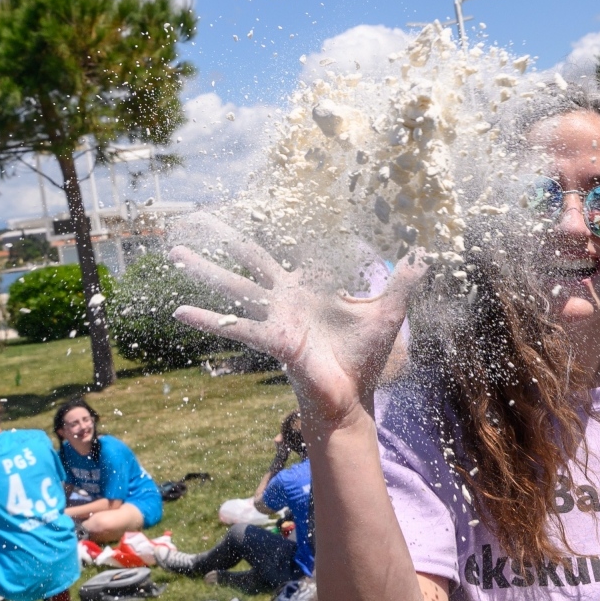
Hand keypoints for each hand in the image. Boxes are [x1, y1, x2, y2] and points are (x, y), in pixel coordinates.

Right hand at [170, 214, 425, 428]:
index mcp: (307, 288)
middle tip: (194, 216)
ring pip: (233, 286)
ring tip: (174, 251)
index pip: (288, 250)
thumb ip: (403, 281)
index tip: (257, 205)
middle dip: (223, 238)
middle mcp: (284, 298)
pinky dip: (208, 319)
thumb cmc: (364, 357)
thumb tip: (425, 254)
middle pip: (249, 259)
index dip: (275, 229)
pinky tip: (179, 310)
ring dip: (203, 270)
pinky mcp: (274, 340)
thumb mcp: (388, 312)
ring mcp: (275, 317)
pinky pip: (236, 326)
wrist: (353, 395)